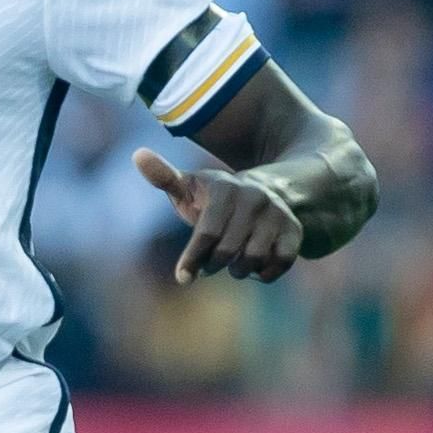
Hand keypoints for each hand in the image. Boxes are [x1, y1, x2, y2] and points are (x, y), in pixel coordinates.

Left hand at [131, 149, 304, 283]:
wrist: (268, 193)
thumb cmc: (216, 200)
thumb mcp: (191, 187)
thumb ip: (164, 177)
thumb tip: (137, 154)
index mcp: (226, 189)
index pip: (207, 233)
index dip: (192, 259)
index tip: (182, 278)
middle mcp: (255, 198)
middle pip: (228, 252)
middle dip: (214, 265)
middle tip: (211, 264)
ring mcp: (277, 214)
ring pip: (254, 260)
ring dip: (239, 271)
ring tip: (234, 263)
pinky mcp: (295, 231)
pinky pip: (281, 264)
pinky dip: (266, 274)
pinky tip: (257, 268)